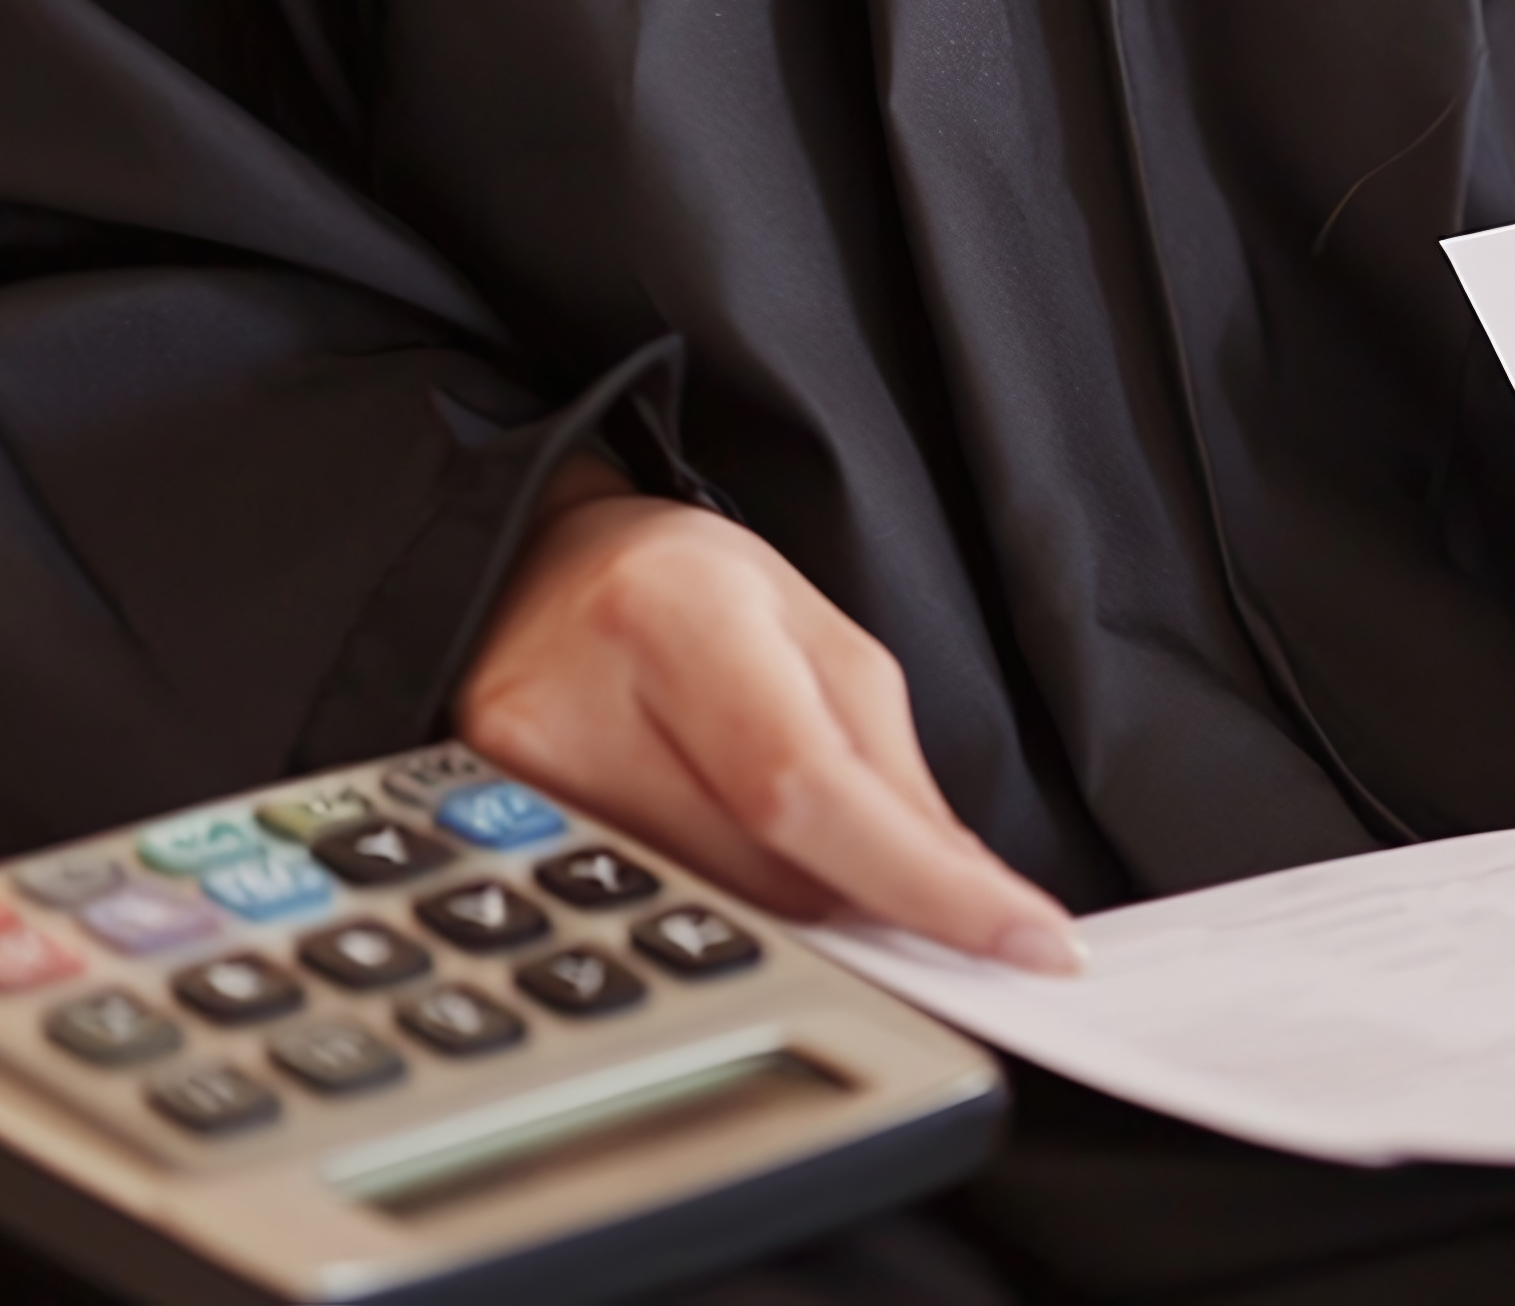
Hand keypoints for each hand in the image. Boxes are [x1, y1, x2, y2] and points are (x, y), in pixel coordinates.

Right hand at [456, 466, 1081, 974]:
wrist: (533, 571)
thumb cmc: (687, 588)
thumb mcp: (821, 638)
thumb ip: (893, 768)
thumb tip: (964, 893)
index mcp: (675, 615)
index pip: (808, 790)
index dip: (920, 883)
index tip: (1024, 942)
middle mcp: (577, 705)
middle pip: (762, 874)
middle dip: (867, 902)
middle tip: (919, 899)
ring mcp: (512, 786)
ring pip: (711, 912)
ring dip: (796, 912)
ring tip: (809, 855)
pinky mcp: (489, 838)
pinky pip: (649, 916)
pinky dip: (726, 914)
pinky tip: (745, 878)